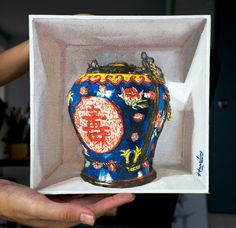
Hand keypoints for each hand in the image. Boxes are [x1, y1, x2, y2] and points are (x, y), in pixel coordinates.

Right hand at [0, 179, 134, 226]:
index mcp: (64, 218)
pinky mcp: (57, 198)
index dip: (113, 203)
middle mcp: (65, 213)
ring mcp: (61, 205)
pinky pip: (77, 194)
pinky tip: (91, 184)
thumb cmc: (15, 203)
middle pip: (95, 206)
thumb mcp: (39, 208)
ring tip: (114, 186)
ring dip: (102, 193)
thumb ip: (64, 213)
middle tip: (126, 189)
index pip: (95, 211)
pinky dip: (87, 189)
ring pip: (87, 199)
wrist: (1, 196)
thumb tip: (90, 219)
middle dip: (112, 198)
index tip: (129, 196)